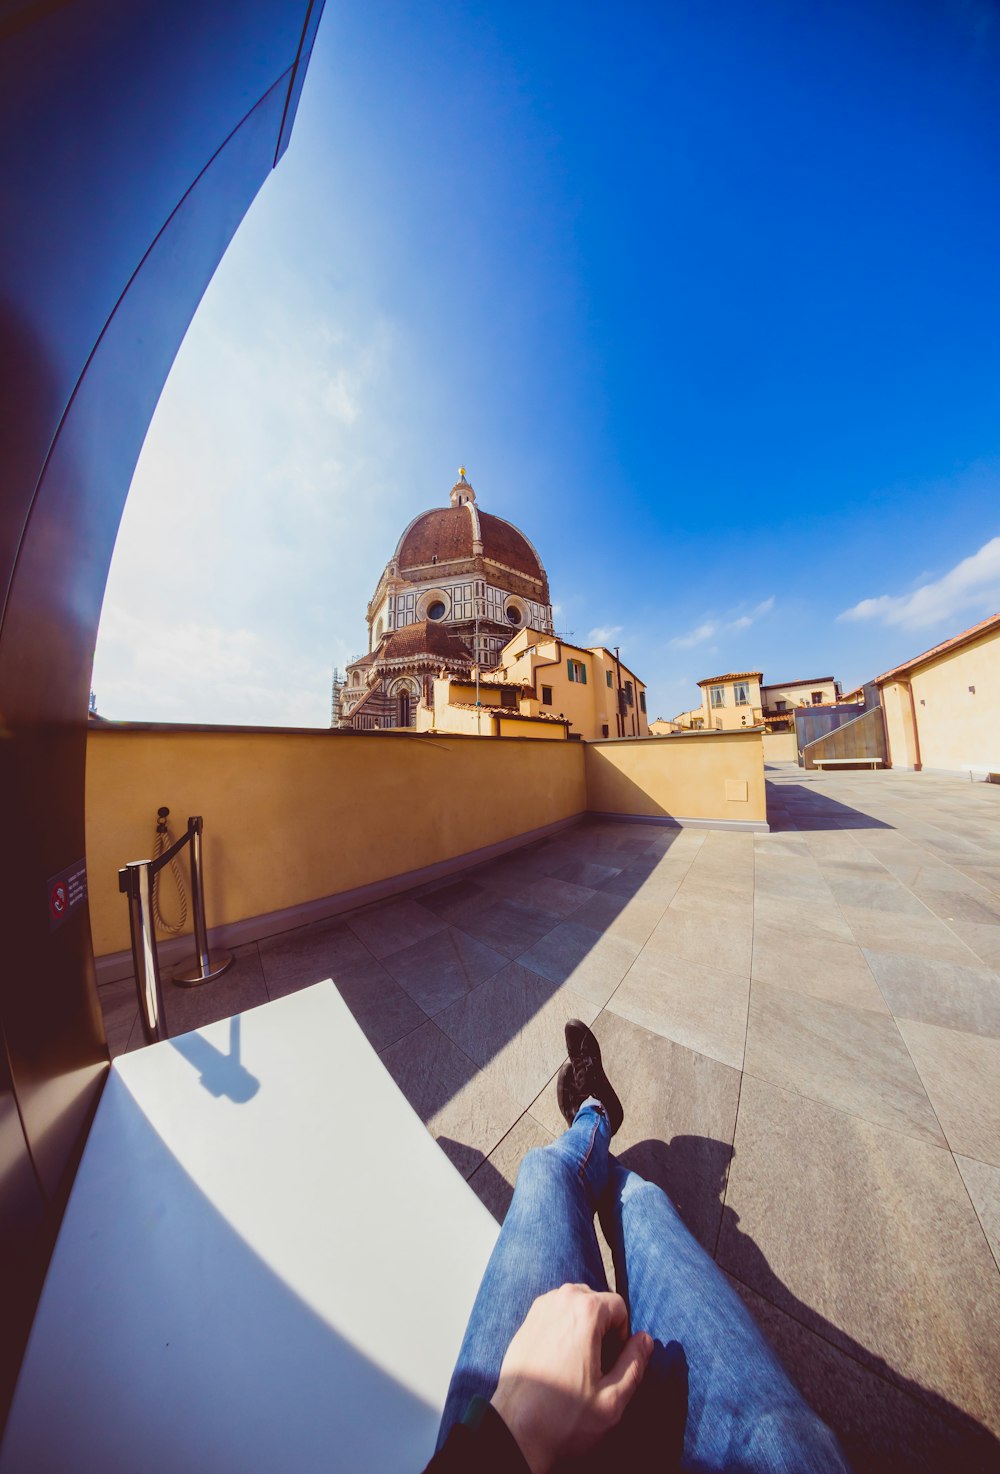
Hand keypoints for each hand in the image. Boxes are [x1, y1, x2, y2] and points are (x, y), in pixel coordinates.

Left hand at [490, 1283, 652, 1473]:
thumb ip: (635, 1364)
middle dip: (603, 1328)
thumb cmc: (564, 1416)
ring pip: (576, 1305)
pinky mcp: (527, 1319)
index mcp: (585, 1311)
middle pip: (598, 1302)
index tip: (611, 1363)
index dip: (622, 1336)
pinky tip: (559, 1361)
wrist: (516, 1428)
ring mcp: (540, 1307)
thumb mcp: (612, 1399)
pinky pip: (557, 1312)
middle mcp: (561, 1299)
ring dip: (584, 1327)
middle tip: (596, 1365)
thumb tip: (645, 1339)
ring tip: (577, 1364)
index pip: (620, 1307)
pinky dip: (564, 1329)